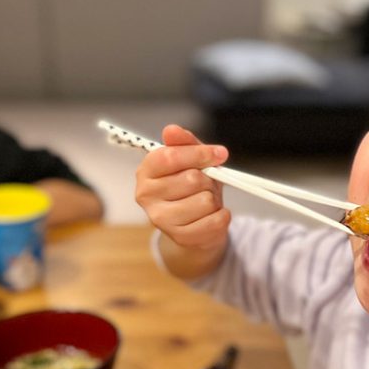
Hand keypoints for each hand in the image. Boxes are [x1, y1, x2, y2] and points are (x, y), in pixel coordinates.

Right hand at [135, 125, 230, 252]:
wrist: (193, 226)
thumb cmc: (192, 188)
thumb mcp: (190, 161)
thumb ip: (184, 143)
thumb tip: (172, 130)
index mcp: (146, 171)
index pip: (171, 156)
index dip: (199, 153)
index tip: (219, 154)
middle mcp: (146, 196)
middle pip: (192, 178)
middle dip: (208, 179)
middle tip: (206, 185)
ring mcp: (161, 220)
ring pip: (205, 200)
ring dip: (214, 199)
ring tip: (206, 201)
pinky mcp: (180, 237)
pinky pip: (215, 220)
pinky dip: (222, 216)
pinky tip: (213, 215)